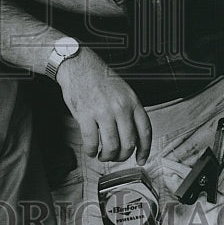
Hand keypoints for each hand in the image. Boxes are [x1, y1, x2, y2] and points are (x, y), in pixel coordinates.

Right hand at [56, 47, 151, 163]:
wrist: (78, 64)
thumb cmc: (99, 78)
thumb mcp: (123, 91)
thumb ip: (129, 111)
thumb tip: (132, 137)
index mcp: (132, 101)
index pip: (145, 131)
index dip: (145, 150)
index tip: (141, 160)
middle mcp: (120, 107)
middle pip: (129, 143)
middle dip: (122, 156)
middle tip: (115, 157)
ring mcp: (103, 111)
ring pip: (111, 146)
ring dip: (107, 156)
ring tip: (102, 155)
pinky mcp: (85, 114)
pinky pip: (91, 142)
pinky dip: (91, 150)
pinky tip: (90, 149)